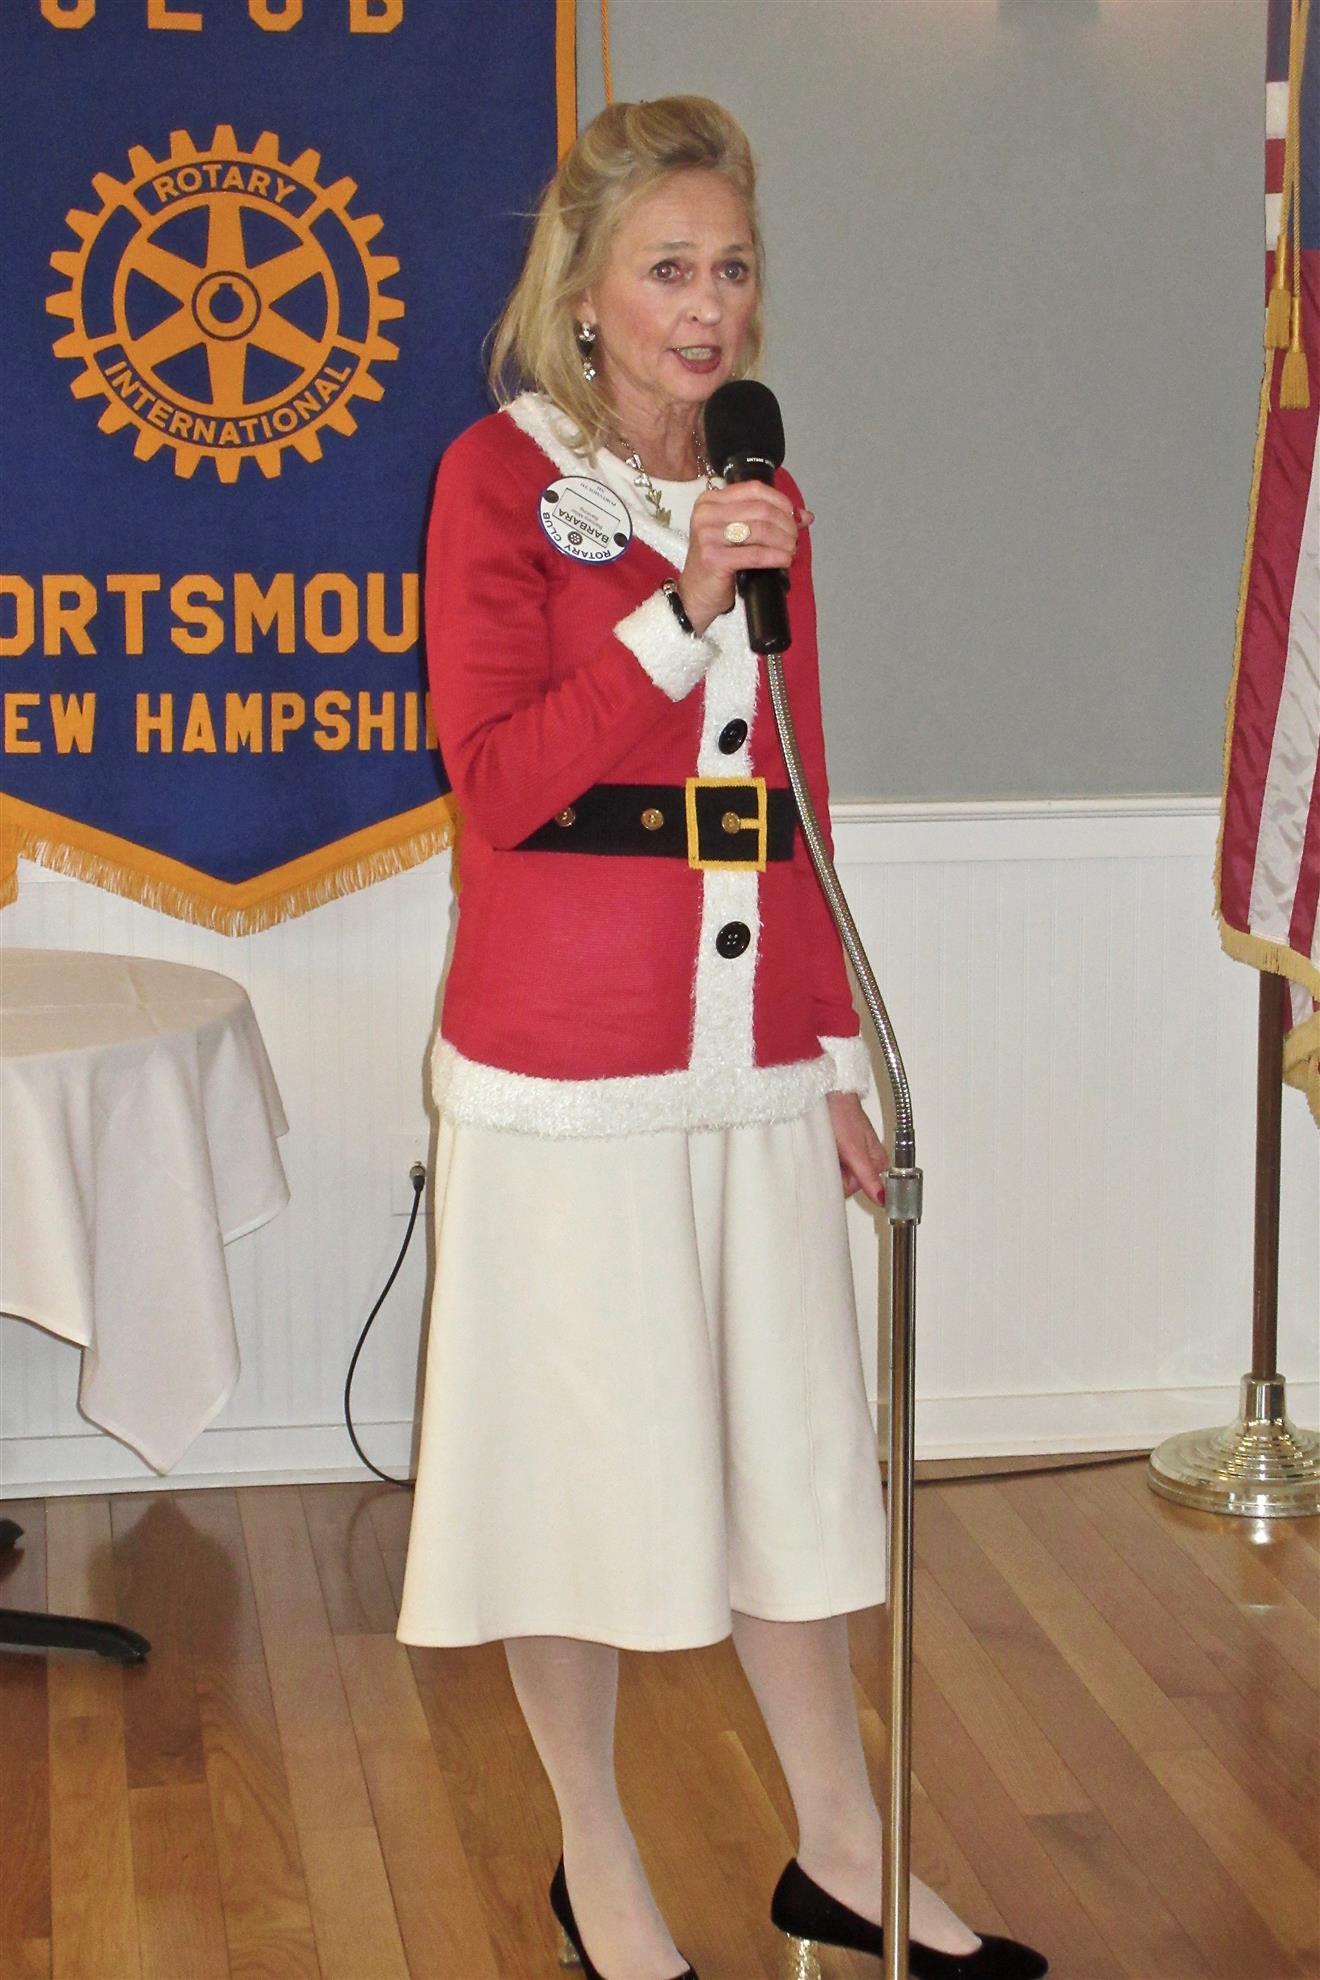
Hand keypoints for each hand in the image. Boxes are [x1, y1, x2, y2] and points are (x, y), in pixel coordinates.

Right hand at [677, 483, 813, 635]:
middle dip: (786, 524)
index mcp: (710, 500)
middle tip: (794, 538)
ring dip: (784, 541)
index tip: (794, 516)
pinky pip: (756, 554)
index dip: (781, 501)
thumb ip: (767, 520)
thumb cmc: (717, 562)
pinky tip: (785, 560)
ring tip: (791, 550)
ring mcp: (708, 535)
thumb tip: (804, 516)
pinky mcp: (714, 558)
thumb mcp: (738, 534)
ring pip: (761, 530)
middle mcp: (707, 514)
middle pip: (761, 509)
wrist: (695, 593)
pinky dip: (776, 557)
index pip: (754, 489)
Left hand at [825, 1090, 888, 1203]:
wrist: (827, 1092)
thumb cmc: (843, 1113)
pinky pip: (832, 1163)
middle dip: (835, 1171)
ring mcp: (853, 1155)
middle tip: (830, 1153)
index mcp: (878, 1162)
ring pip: (838, 1173)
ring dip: (828, 1163)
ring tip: (828, 1146)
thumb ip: (867, 1177)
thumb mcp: (854, 1150)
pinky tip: (824, 1146)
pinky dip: (825, 1157)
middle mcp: (868, 1160)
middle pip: (847, 1183)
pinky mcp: (841, 1149)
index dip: (842, 1183)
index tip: (835, 1170)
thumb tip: (882, 1199)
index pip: (857, 1189)